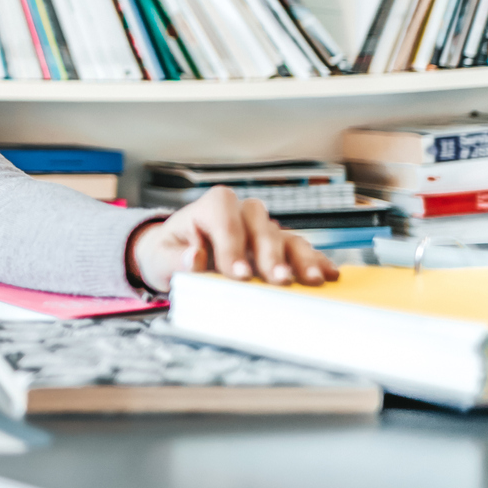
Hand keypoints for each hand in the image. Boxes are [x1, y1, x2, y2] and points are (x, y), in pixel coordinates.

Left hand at [126, 186, 339, 293]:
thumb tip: (192, 258)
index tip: (239, 273)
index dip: (233, 246)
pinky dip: (315, 262)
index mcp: (211, 207)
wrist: (178, 255)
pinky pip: (301, 250)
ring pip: (286, 236)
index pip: (225, 220)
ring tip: (310, 280)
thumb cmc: (170, 252)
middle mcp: (242, 213)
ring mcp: (263, 229)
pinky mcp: (279, 247)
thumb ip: (173, 259)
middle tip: (276, 280)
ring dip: (300, 258)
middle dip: (270, 254)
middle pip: (261, 226)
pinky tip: (328, 275)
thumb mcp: (160, 257)